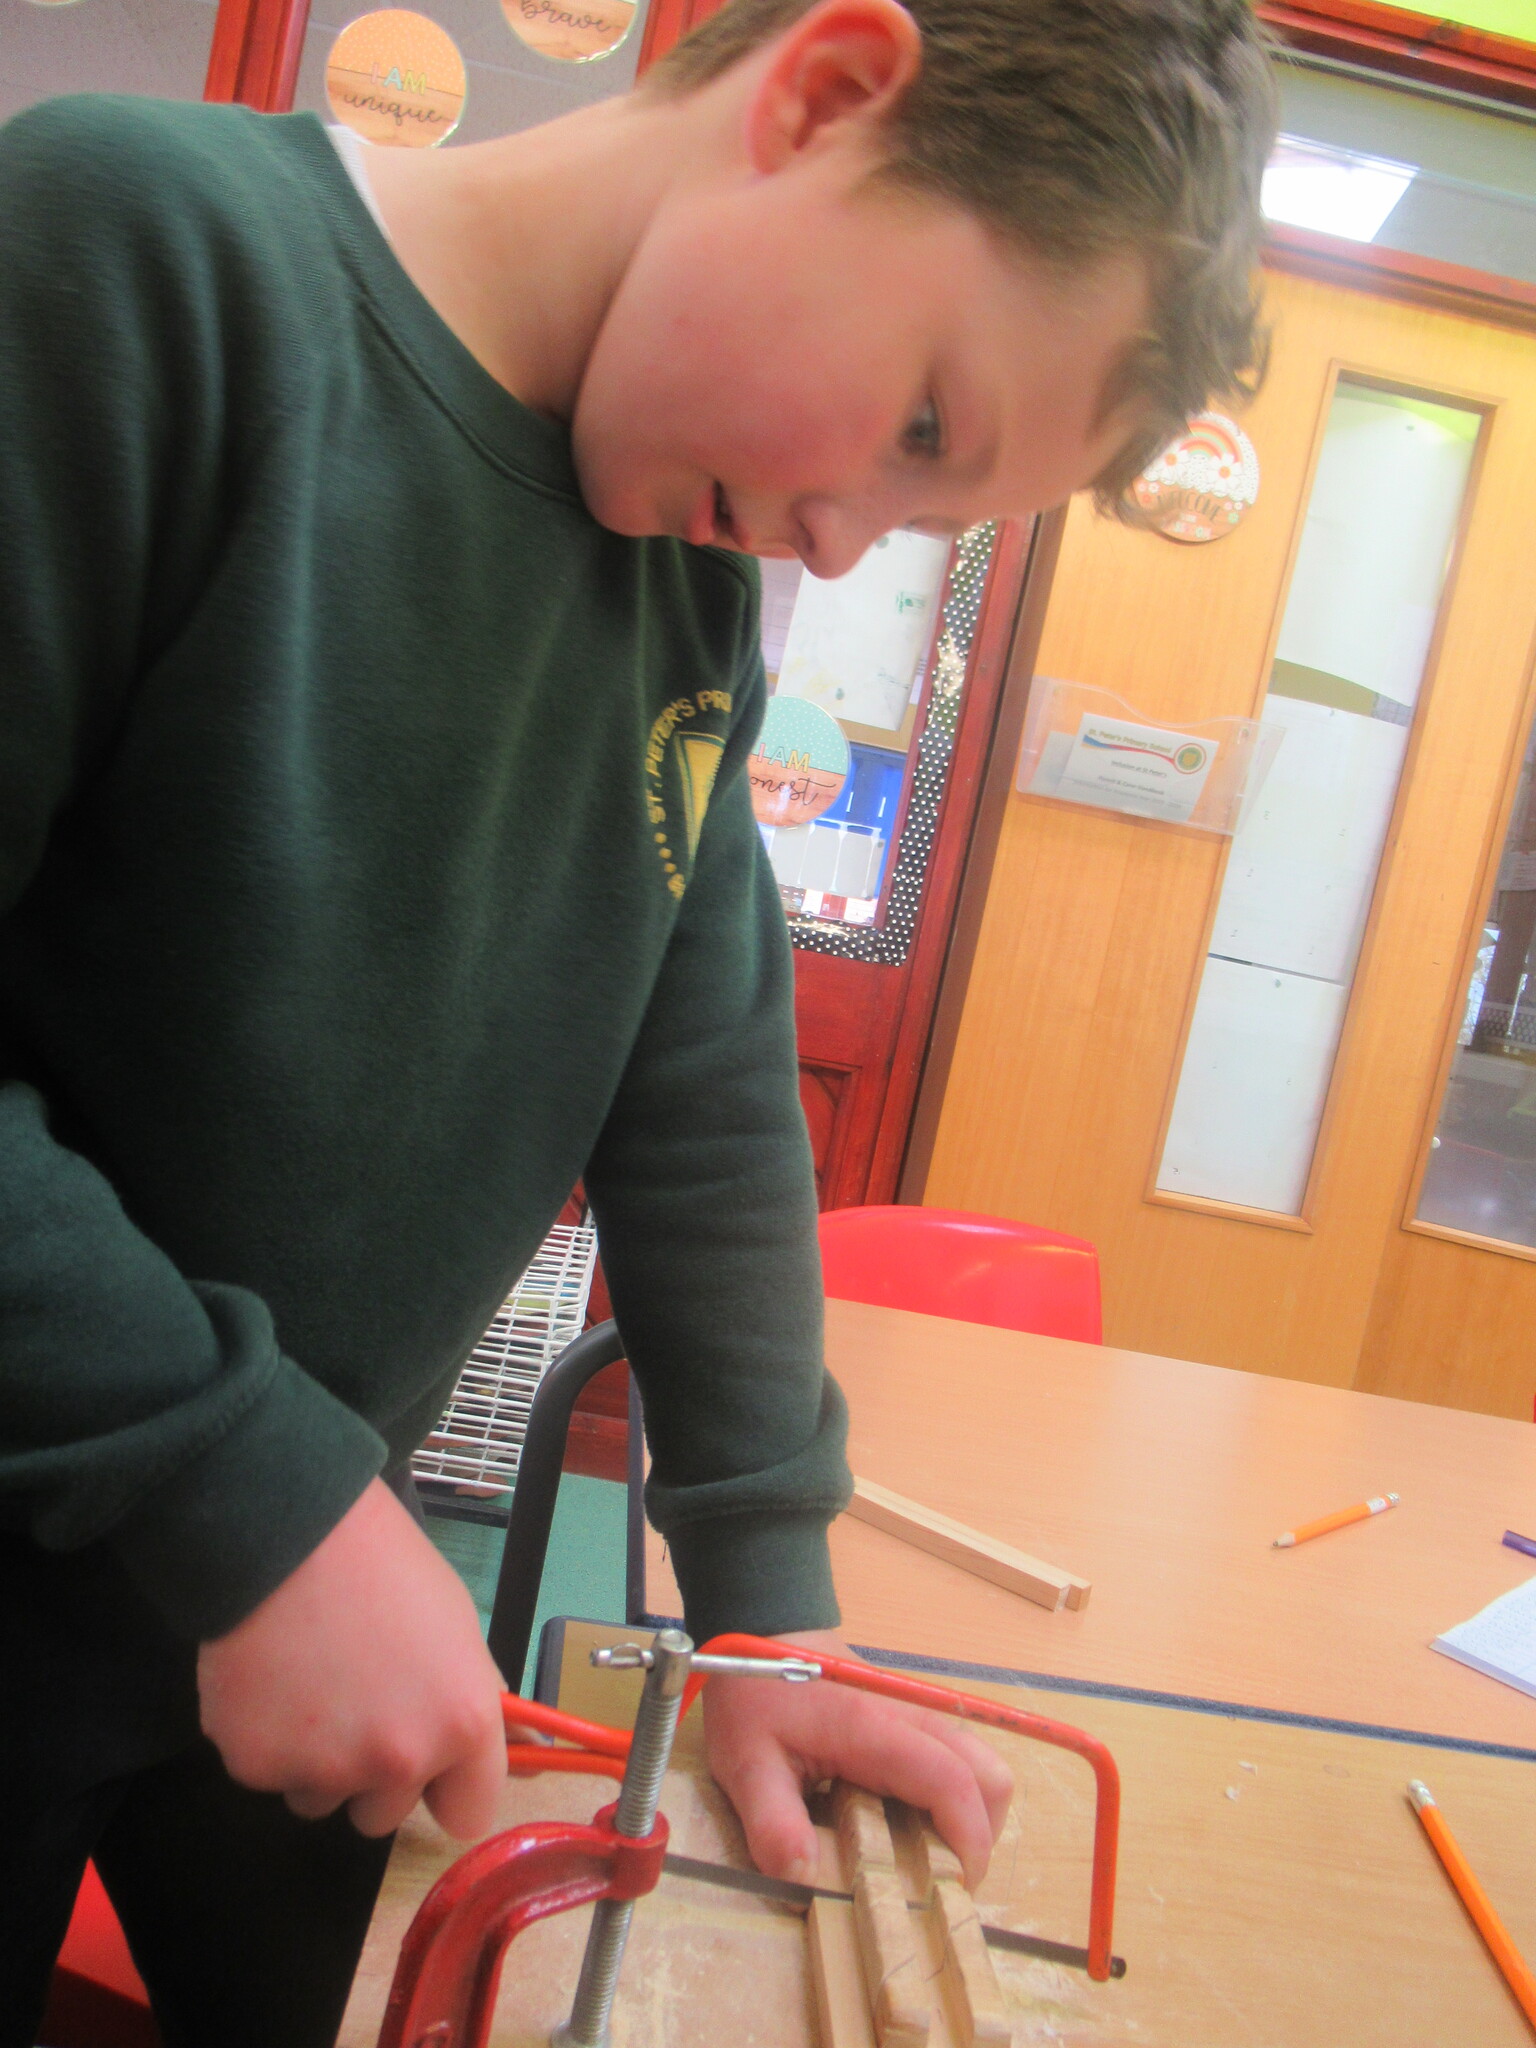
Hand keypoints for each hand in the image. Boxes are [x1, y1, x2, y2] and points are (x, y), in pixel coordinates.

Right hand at [197, 1478, 507, 1839]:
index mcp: (462, 1723)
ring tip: (310, 1682)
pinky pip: (269, 1774)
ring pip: (323, 1798)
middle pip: (386, 1814)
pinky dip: (267, 1740)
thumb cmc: (384, 1566)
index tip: (432, 1770)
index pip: (469, 1816)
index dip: (448, 1789)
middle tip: (357, 1701)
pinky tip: (270, 1679)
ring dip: (316, 1761)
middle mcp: (401, 1758)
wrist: (289, 1533)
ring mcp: (326, 1769)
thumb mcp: (456, 1624)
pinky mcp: (257, 1766)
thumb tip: (513, 1748)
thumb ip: (477, 1696)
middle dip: (373, 1772)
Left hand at [702, 1629, 1012, 1889]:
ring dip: (973, 1815)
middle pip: (991, 1774)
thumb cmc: (754, 1696)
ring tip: (926, 1856)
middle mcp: (913, 1717)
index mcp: (876, 1730)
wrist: (764, 1630)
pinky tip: (910, 1822)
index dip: (969, 1842)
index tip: (955, 1891)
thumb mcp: (745, 1764)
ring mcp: (919, 1713)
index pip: (954, 1783)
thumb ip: (772, 1824)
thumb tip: (805, 1880)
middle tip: (941, 1879)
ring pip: (982, 1764)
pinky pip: (960, 1758)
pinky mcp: (915, 1717)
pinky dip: (957, 1796)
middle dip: (982, 1835)